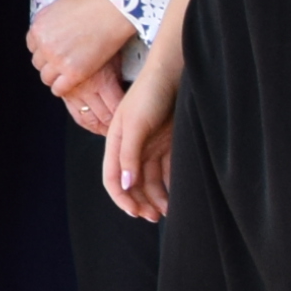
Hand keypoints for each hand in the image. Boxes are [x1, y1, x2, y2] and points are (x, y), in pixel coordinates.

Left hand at [27, 0, 139, 96]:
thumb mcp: (58, 6)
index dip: (44, 50)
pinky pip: (59, 88)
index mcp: (38, 28)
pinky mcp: (74, 73)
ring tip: (66, 74)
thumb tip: (45, 30)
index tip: (54, 51)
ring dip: (54, 77)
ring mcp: (58, 60)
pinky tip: (70, 83)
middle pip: (38, 63)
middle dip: (49, 63)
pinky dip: (62, 88)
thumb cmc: (90, 4)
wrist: (111, 12)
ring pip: (46, 77)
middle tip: (63, 62)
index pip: (32, 47)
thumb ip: (48, 21)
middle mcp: (44, 45)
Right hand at [99, 75, 176, 219]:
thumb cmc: (150, 95)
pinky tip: (177, 197)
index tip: (135, 213)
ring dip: (156, 198)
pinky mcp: (167, 144)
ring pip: (149, 180)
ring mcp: (149, 147)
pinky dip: (169, 186)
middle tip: (153, 217)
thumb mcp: (136, 125)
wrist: (174, 74)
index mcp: (116, 142)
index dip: (121, 197)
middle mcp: (131, 148)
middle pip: (131, 183)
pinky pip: (166, 171)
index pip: (112, 177)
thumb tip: (125, 183)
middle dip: (140, 201)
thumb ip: (129, 155)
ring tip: (168, 212)